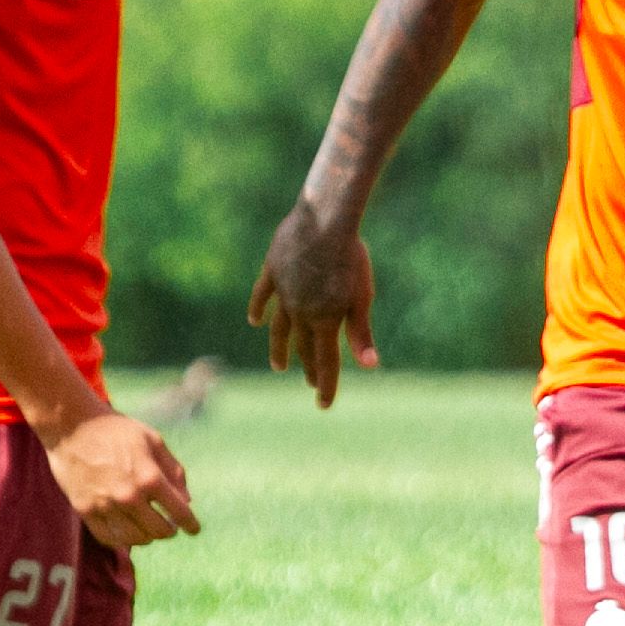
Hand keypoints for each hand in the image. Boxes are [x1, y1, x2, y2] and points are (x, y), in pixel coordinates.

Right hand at [45, 404, 199, 547]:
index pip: (179, 512)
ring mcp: (105, 505)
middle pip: (159, 530)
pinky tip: (127, 533)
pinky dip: (122, 540)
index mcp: (150, 477)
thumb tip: (187, 499)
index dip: (190, 524)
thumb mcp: (154, 441)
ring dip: (147, 537)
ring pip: (135, 538)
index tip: (194, 530)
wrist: (71, 426)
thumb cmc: (116, 430)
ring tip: (149, 530)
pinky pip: (108, 538)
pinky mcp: (85, 510)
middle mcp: (129, 496)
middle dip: (169, 531)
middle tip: (170, 527)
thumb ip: (174, 471)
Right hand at [248, 201, 378, 407]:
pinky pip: (262, 295)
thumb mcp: (361, 296)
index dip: (326, 385)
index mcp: (325, 320)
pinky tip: (255, 321)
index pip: (325, 362)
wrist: (323, 220)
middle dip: (309, 367)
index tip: (324, 405)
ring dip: (280, 349)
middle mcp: (300, 311)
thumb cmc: (351, 258)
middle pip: (304, 346)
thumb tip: (370, 366)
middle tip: (310, 382)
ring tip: (279, 366)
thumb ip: (361, 332)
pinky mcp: (272, 271)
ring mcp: (283, 292)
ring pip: (279, 327)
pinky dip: (258, 309)